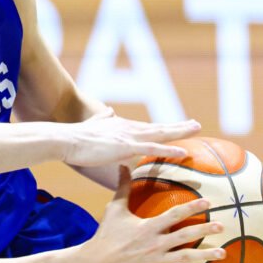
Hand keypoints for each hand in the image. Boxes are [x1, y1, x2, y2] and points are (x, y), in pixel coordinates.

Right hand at [60, 108, 200, 167]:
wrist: (66, 140)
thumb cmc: (76, 136)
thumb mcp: (93, 124)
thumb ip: (103, 118)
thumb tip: (109, 109)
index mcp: (122, 126)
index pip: (148, 127)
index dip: (164, 127)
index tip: (178, 126)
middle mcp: (129, 128)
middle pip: (159, 128)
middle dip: (178, 126)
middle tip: (196, 124)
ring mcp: (129, 137)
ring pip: (159, 134)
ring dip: (179, 132)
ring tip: (195, 129)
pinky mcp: (125, 147)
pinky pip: (152, 149)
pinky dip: (168, 150)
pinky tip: (182, 152)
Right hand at [79, 167, 225, 262]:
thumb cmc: (106, 234)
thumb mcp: (114, 209)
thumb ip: (123, 187)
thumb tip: (123, 165)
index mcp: (148, 226)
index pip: (174, 214)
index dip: (192, 207)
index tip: (208, 202)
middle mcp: (156, 243)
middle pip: (185, 235)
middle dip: (204, 230)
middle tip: (221, 226)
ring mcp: (158, 260)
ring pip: (187, 257)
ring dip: (206, 255)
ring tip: (223, 252)